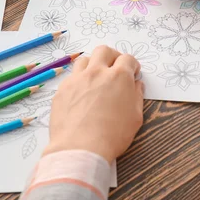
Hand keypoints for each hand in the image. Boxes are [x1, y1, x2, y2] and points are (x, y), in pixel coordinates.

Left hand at [43, 46, 143, 163]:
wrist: (80, 148)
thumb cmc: (113, 135)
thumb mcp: (135, 117)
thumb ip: (136, 96)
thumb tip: (136, 85)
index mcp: (119, 77)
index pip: (128, 59)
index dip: (132, 65)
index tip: (133, 73)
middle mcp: (97, 72)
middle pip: (104, 51)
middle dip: (112, 56)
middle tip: (115, 69)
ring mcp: (77, 79)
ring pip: (85, 60)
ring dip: (93, 65)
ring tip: (96, 78)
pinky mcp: (62, 90)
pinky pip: (71, 77)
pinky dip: (79, 81)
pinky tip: (81, 94)